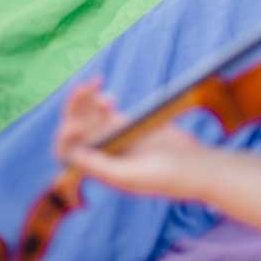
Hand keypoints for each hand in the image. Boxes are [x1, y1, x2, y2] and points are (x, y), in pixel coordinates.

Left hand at [56, 78, 208, 196]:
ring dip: (86, 99)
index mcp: (97, 171)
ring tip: (95, 83)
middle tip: (82, 87)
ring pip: (88, 116)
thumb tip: (70, 154)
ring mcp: (113, 138)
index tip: (80, 124)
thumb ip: (99, 167)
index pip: (68, 152)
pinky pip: (104, 110)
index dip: (67, 136)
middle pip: (76, 129)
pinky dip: (100, 99)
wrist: (194, 167)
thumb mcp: (130, 176)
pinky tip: (109, 94)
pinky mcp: (126, 125)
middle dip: (74, 108)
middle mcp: (101, 155)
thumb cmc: (165, 177)